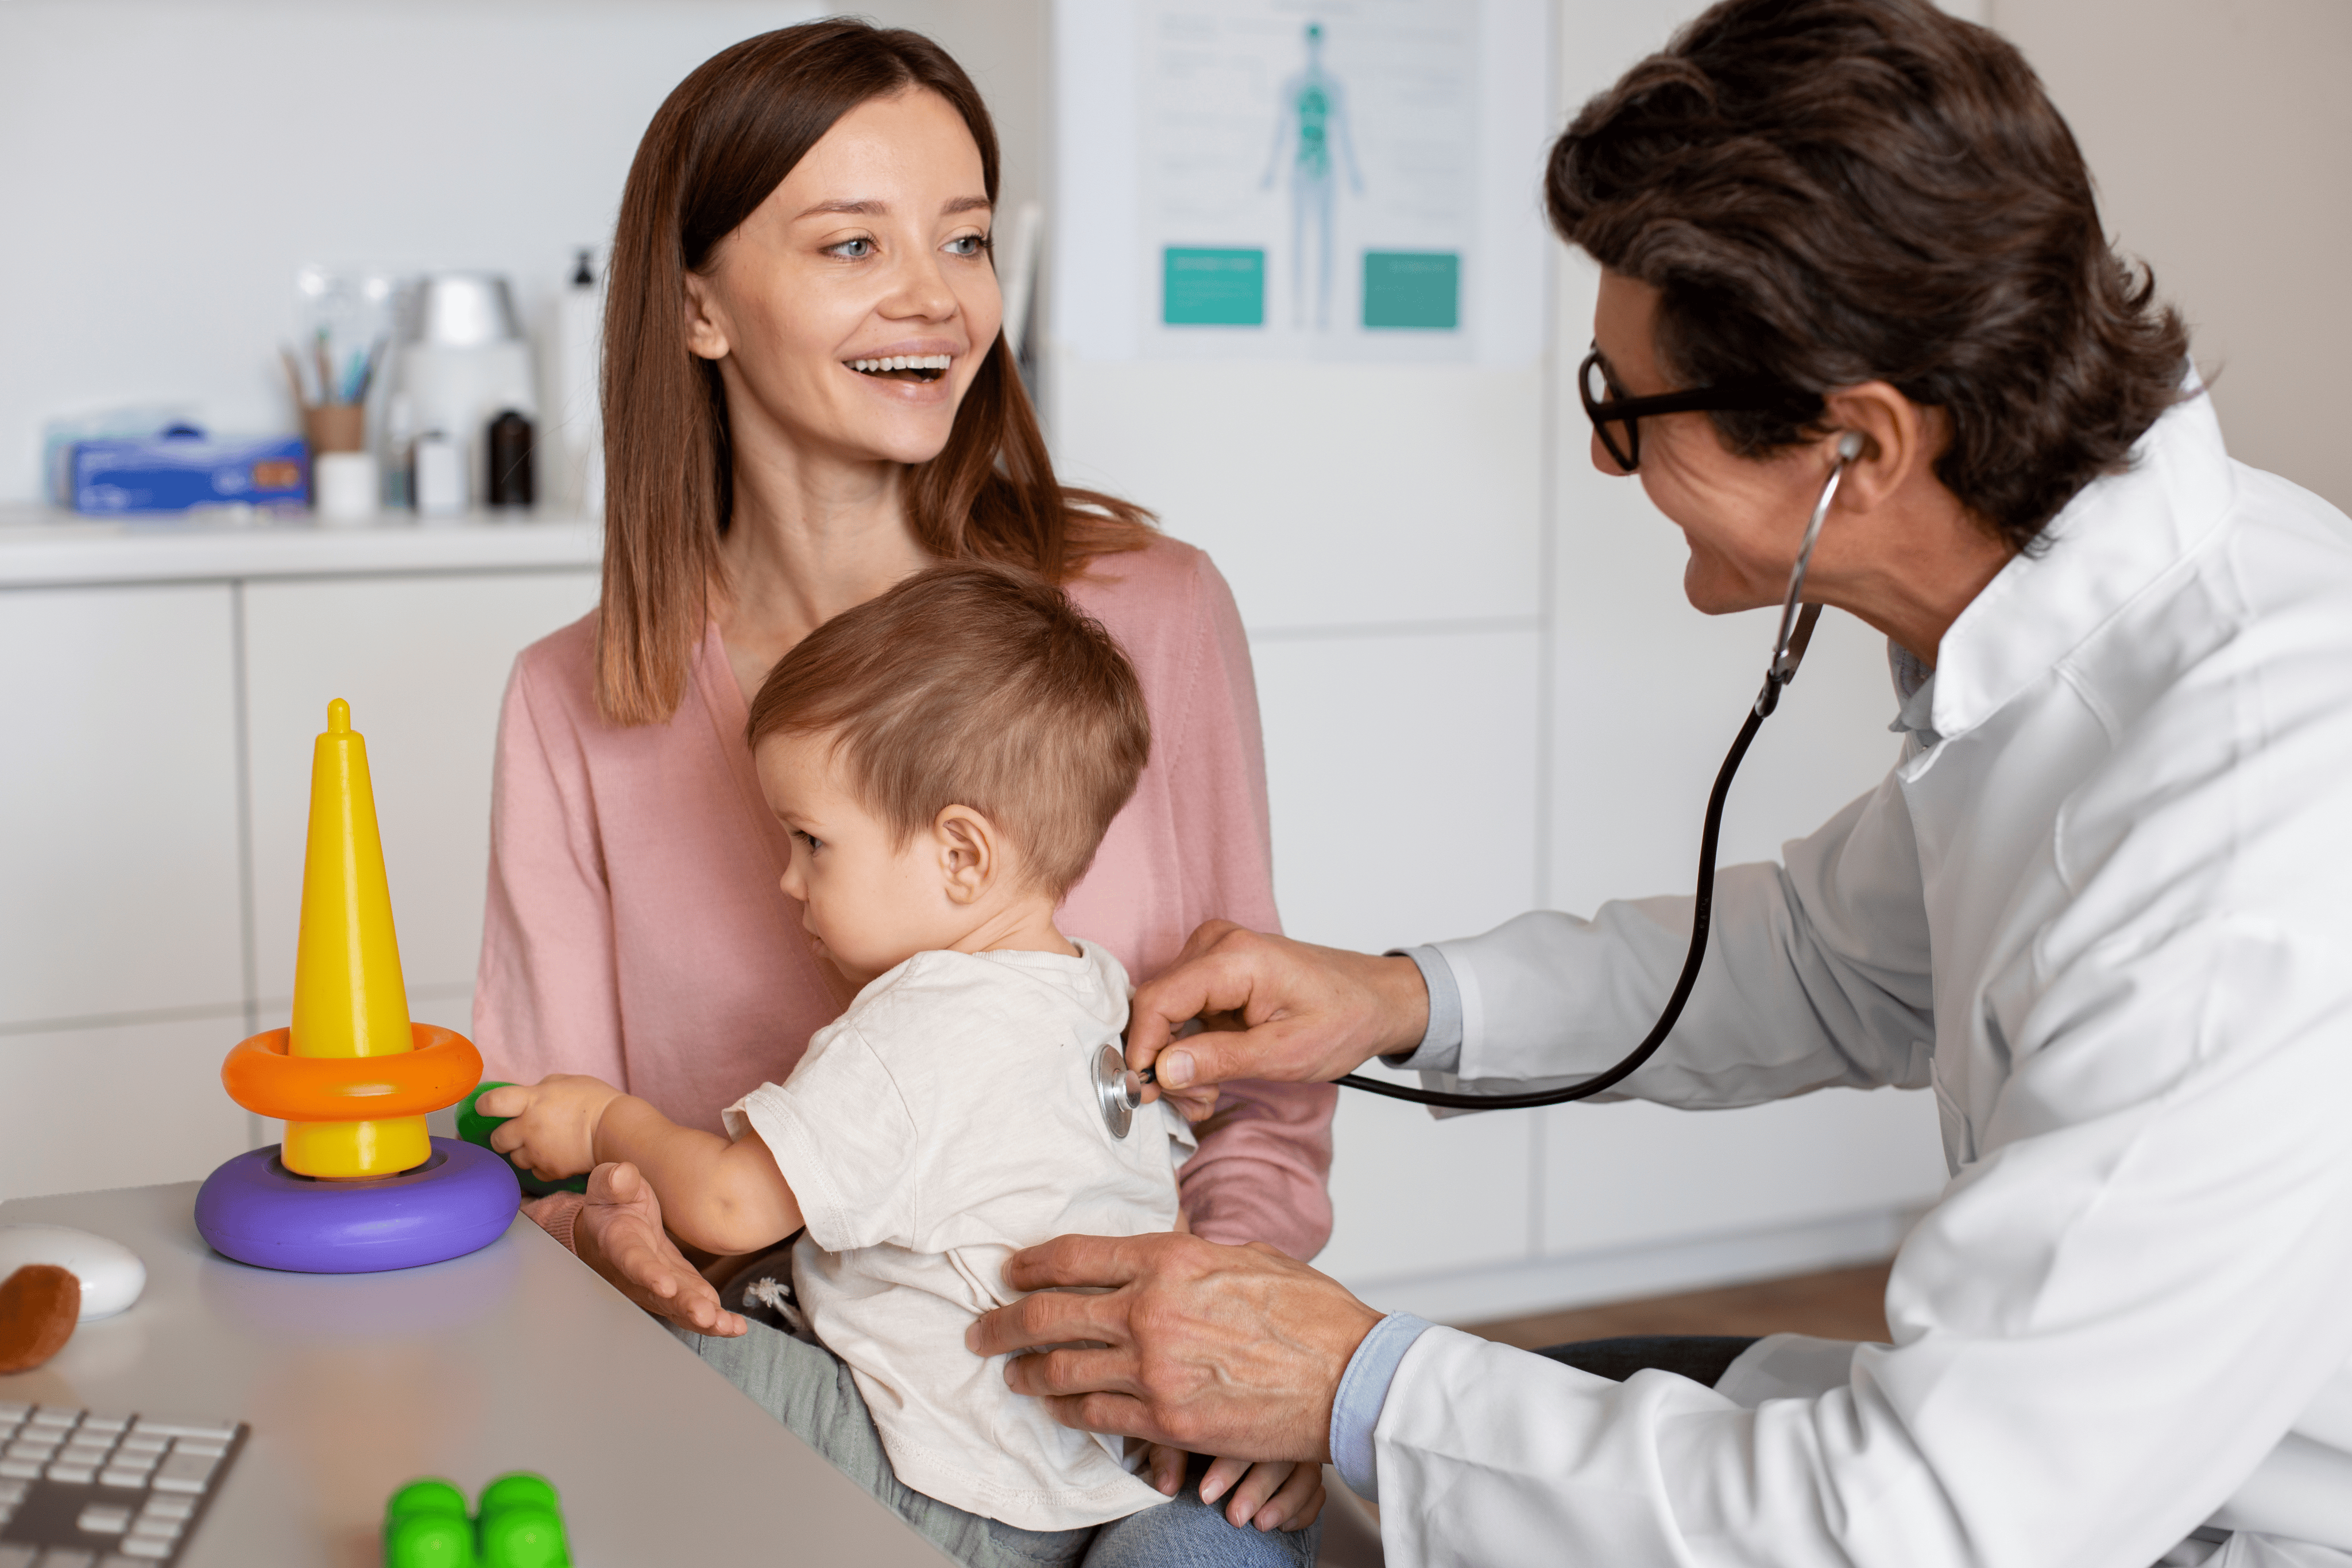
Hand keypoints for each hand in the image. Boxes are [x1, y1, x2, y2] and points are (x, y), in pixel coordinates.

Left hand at [482, 1074, 622, 1181]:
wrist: (617, 1129)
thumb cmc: (595, 1100)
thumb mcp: (565, 1081)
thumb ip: (540, 1089)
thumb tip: (527, 1096)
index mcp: (531, 1100)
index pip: (490, 1103)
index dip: (484, 1106)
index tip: (488, 1108)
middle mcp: (529, 1127)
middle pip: (497, 1138)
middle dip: (503, 1136)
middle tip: (517, 1132)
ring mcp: (538, 1151)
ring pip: (515, 1158)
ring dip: (523, 1152)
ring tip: (543, 1144)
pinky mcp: (549, 1170)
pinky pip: (535, 1172)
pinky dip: (541, 1165)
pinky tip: (555, 1155)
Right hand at [572, 1161, 746, 1336]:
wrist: (609, 1224)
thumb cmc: (611, 1202)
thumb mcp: (608, 1185)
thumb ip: (614, 1181)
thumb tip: (623, 1174)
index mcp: (619, 1242)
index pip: (632, 1260)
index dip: (647, 1273)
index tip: (664, 1284)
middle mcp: (637, 1272)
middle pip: (660, 1294)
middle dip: (683, 1306)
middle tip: (705, 1315)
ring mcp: (657, 1284)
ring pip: (678, 1306)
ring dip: (703, 1319)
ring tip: (727, 1326)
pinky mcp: (677, 1287)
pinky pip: (693, 1305)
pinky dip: (713, 1319)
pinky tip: (735, 1326)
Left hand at [964, 1231, 1381, 1461]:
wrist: (1348, 1375)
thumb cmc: (1309, 1315)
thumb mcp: (1243, 1258)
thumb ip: (1187, 1258)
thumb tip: (1153, 1260)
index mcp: (1169, 1259)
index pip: (1074, 1255)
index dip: (1029, 1264)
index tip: (1010, 1271)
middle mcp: (1150, 1311)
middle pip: (1048, 1314)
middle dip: (1003, 1323)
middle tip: (983, 1329)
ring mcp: (1153, 1370)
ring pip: (1062, 1370)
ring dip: (1028, 1372)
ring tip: (1013, 1372)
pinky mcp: (1166, 1421)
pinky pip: (1095, 1417)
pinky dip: (1068, 1411)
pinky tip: (1058, 1407)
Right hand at [1125, 921, 1429, 1095]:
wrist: (1377, 999)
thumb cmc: (1345, 1019)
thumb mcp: (1286, 1054)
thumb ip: (1220, 1060)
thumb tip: (1162, 1071)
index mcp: (1235, 957)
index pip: (1158, 999)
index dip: (1143, 1049)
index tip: (1147, 1092)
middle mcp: (1216, 944)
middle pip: (1157, 1006)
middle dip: (1165, 1063)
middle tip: (1195, 1103)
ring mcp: (1214, 953)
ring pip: (1165, 1014)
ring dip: (1178, 1061)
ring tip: (1209, 1094)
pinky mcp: (1215, 970)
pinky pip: (1182, 1011)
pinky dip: (1189, 1047)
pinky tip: (1212, 1074)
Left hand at [1140, 1445, 1324, 1530]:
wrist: (1212, 1427)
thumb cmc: (1193, 1427)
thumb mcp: (1172, 1434)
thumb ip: (1169, 1455)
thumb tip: (1167, 1486)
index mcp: (1245, 1410)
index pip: (1244, 1433)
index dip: (1227, 1467)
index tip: (1205, 1494)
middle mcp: (1275, 1427)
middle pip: (1279, 1455)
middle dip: (1257, 1489)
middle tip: (1234, 1516)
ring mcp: (1294, 1450)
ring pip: (1305, 1473)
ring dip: (1285, 1501)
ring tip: (1260, 1524)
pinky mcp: (1304, 1473)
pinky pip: (1316, 1491)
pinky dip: (1304, 1509)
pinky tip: (1283, 1525)